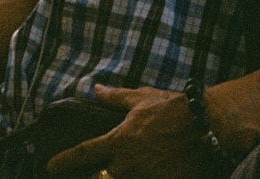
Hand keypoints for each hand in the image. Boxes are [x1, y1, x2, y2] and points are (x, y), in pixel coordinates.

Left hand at [47, 84, 203, 178]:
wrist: (209, 126)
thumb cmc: (174, 109)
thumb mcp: (142, 98)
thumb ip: (116, 97)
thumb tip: (96, 89)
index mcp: (119, 140)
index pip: (84, 153)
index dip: (64, 160)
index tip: (50, 166)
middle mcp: (128, 163)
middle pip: (102, 177)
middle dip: (100, 175)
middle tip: (101, 168)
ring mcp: (146, 176)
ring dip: (122, 174)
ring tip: (133, 164)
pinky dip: (145, 177)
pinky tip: (152, 171)